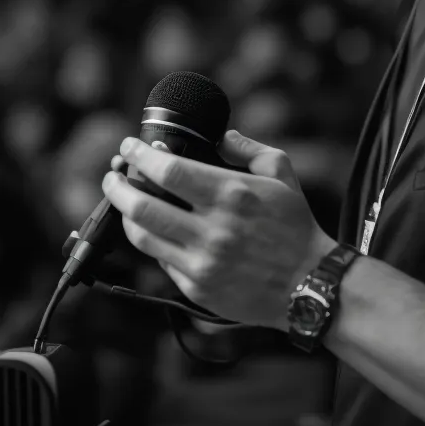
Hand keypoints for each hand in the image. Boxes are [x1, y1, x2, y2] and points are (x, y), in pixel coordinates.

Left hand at [101, 130, 335, 330]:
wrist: (311, 286)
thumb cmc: (295, 227)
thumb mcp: (282, 173)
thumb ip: (247, 148)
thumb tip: (219, 137)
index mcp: (232, 195)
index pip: (167, 171)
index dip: (139, 156)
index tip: (130, 147)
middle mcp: (214, 230)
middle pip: (142, 205)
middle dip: (117, 185)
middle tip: (113, 175)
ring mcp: (203, 263)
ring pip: (142, 236)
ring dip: (124, 214)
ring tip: (124, 201)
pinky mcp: (198, 288)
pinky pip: (160, 261)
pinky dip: (151, 241)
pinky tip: (152, 229)